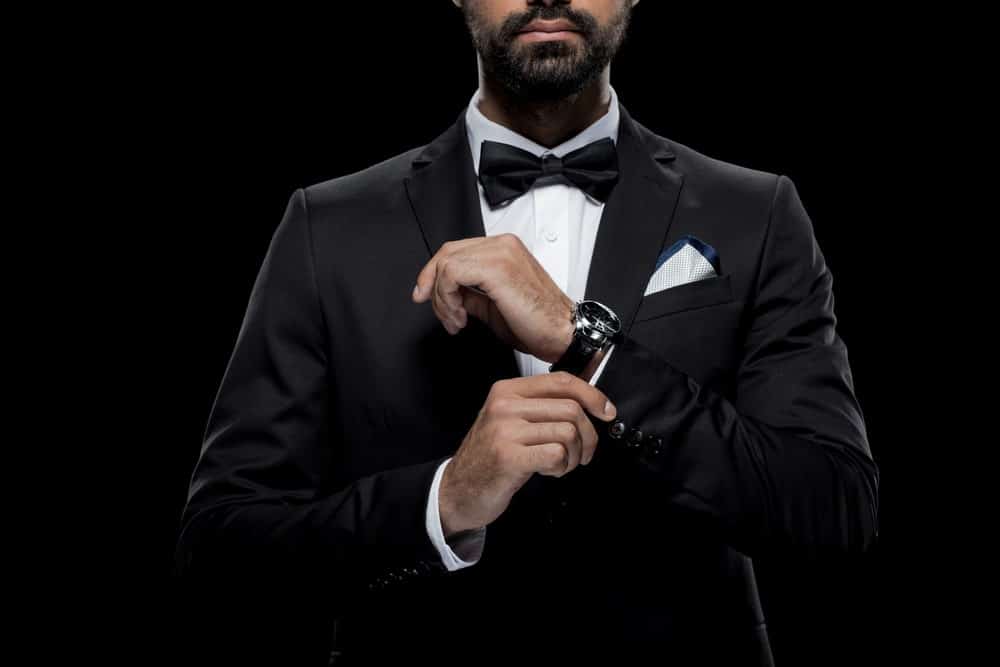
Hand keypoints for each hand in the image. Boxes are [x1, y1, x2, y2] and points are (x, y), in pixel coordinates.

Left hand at [412, 233, 574, 362]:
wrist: (562, 334)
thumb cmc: (538, 323)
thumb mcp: (492, 305)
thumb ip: (469, 293)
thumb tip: (448, 295)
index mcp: (504, 249)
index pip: (455, 250)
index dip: (432, 274)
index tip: (424, 296)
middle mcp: (502, 245)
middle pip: (446, 253)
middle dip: (432, 286)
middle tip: (442, 314)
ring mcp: (500, 253)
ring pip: (446, 264)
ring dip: (442, 299)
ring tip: (456, 321)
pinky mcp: (496, 267)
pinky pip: (452, 273)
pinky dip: (448, 298)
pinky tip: (461, 317)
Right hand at [438, 372, 616, 535]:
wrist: (457, 489)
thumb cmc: (490, 457)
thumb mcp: (510, 421)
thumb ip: (541, 407)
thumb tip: (589, 402)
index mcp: (507, 391)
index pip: (561, 381)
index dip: (592, 395)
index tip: (606, 412)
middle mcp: (505, 405)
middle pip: (571, 409)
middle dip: (588, 436)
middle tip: (583, 454)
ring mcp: (505, 431)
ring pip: (568, 433)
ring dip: (574, 456)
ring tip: (561, 465)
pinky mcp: (509, 457)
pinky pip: (557, 455)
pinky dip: (561, 467)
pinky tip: (549, 471)